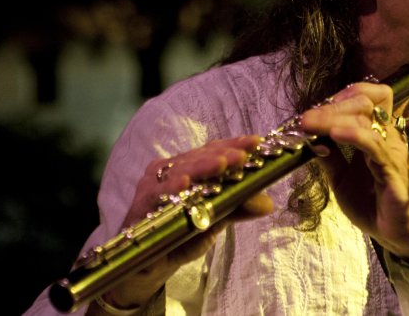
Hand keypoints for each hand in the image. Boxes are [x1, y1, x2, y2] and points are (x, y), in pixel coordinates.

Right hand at [100, 135, 272, 309]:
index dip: (233, 144)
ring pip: (179, 170)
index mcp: (187, 168)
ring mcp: (153, 185)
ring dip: (201, 167)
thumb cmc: (180, 235)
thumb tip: (267, 203)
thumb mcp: (213, 221)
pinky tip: (183, 184)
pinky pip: (157, 195)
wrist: (148, 266)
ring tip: (221, 163)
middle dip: (222, 155)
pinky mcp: (141, 205)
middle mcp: (169, 171)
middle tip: (243, 155)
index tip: (256, 142)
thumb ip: (236, 208)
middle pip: (198, 157)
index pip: (212, 151)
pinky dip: (170, 188)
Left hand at [298, 81, 408, 262]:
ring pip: (367, 120)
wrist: (395, 234)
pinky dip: (354, 135)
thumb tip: (308, 138)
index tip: (316, 107)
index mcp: (377, 134)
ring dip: (334, 118)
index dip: (344, 94)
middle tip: (305, 118)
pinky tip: (334, 134)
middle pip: (365, 102)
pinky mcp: (394, 174)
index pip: (369, 96)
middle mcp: (388, 137)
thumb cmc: (371, 203)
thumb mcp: (340, 178)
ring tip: (310, 124)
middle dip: (332, 106)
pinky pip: (375, 147)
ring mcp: (393, 153)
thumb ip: (328, 157)